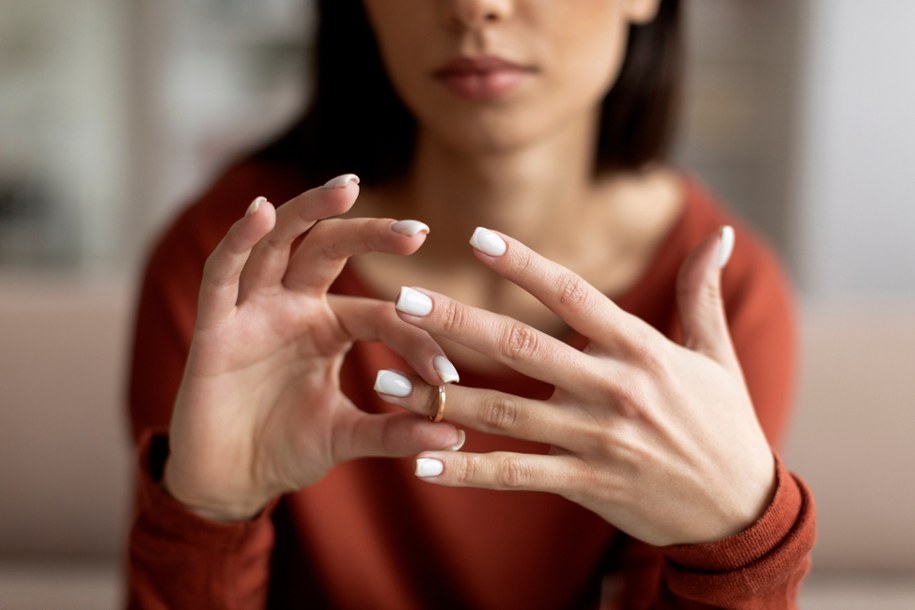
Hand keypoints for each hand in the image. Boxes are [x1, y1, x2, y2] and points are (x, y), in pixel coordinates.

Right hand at [163, 175, 461, 520]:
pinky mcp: (214, 328)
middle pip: (330, 249)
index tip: (449, 375)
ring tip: (346, 189)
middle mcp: (293, 308)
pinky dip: (239, 241)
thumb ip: (395, 431)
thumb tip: (456, 432)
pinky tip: (261, 212)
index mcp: (328, 327)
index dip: (416, 338)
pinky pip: (222, 275)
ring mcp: (252, 312)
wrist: (230, 482)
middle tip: (418, 230)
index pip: (380, 313)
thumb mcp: (347, 435)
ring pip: (278, 244)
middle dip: (371, 233)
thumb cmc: (286, 448)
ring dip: (309, 212)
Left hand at [377, 226, 775, 545]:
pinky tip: (421, 461)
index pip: (574, 296)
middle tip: (403, 301)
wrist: (742, 509)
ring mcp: (597, 440)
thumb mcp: (718, 355)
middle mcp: (615, 390)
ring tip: (385, 379)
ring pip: (507, 414)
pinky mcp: (587, 484)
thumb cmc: (725, 423)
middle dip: (459, 324)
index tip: (476, 238)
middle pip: (524, 348)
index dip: (525, 265)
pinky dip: (468, 470)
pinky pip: (518, 475)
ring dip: (442, 397)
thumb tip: (722, 237)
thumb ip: (703, 294)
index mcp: (642, 349)